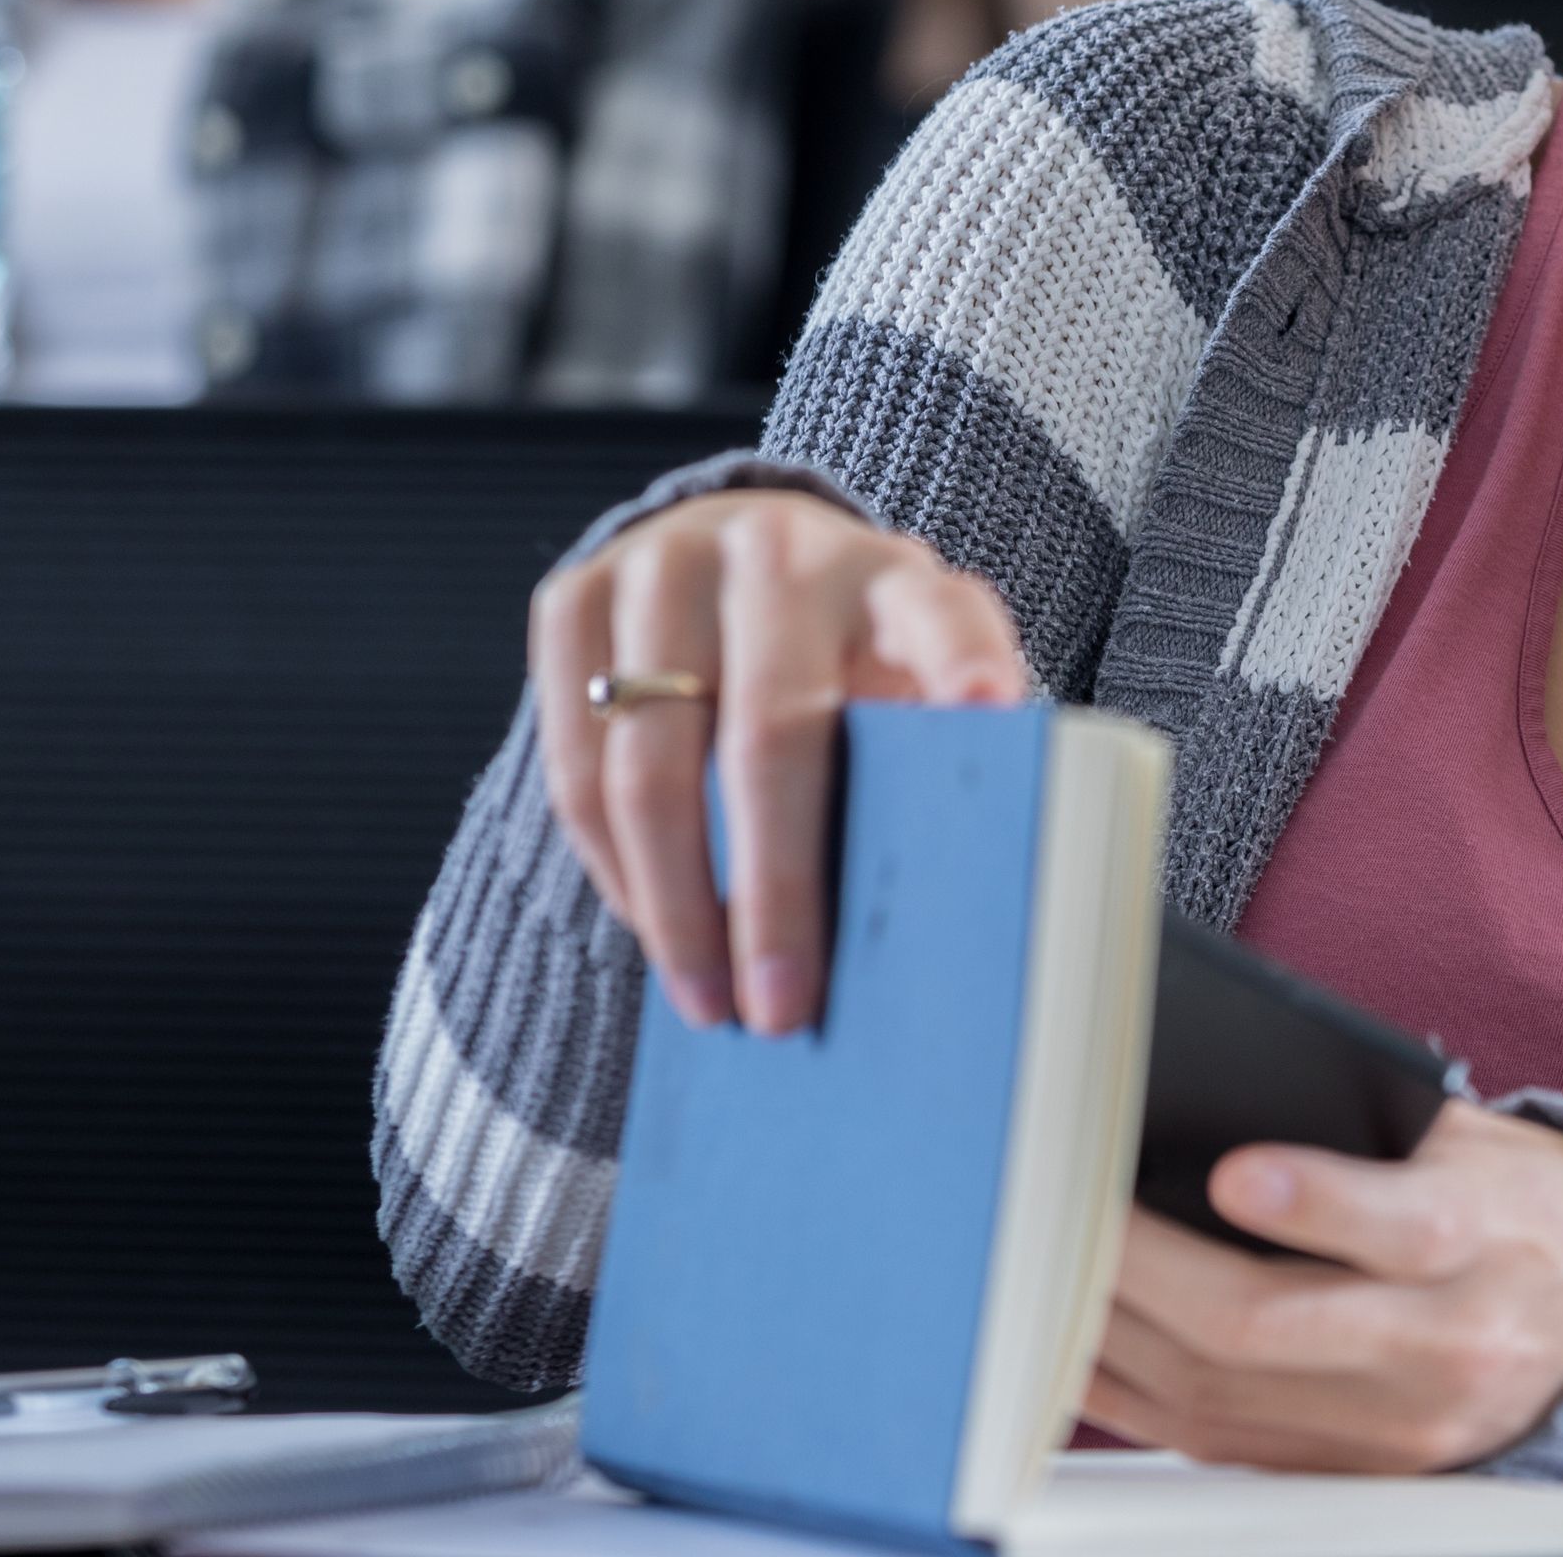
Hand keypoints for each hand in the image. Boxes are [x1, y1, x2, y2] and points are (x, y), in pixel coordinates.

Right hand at [530, 489, 1027, 1032]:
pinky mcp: (575, 594)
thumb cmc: (845, 662)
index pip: (941, 617)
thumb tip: (948, 911)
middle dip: (774, 890)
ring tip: (706, 1001)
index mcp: (893, 578)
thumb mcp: (907, 683)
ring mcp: (667, 562)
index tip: (988, 711)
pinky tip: (649, 924)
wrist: (731, 557)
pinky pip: (576, 760)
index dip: (963, 663)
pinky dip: (611, 863)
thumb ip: (928, 761)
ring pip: (649, 761)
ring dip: (674, 903)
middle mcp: (780, 552)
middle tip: (783, 1011)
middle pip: (771, 733)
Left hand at [1084, 1103, 1562, 1471]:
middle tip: (1076, 1200)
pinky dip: (1129, 1386)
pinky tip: (1080, 1333)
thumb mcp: (1485, 1141)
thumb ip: (1377, 1128)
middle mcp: (1445, 1349)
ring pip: (1218, 1392)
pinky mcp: (1343, 1471)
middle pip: (1273, 1327)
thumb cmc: (1521, 1210)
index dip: (1316, 1203)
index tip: (1233, 1173)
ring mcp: (1390, 1430)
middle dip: (1153, 1264)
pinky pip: (1206, 1438)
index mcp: (1492, 1240)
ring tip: (1051, 1254)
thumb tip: (1223, 1102)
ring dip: (1116, 1322)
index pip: (1408, 1231)